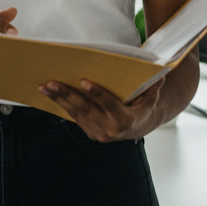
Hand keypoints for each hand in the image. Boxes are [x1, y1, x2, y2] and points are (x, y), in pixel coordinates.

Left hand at [38, 77, 164, 142]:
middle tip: (52, 82)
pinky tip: (49, 94)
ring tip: (45, 86)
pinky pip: (73, 117)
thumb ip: (153, 86)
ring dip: (58, 99)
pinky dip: (61, 105)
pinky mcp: (90, 133)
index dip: (97, 93)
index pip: (109, 104)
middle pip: (86, 109)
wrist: (139, 127)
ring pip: (76, 113)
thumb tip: (160, 72)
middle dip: (67, 95)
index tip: (83, 81)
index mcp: (126, 120)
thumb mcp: (151, 97)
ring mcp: (98, 133)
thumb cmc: (143, 106)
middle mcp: (111, 130)